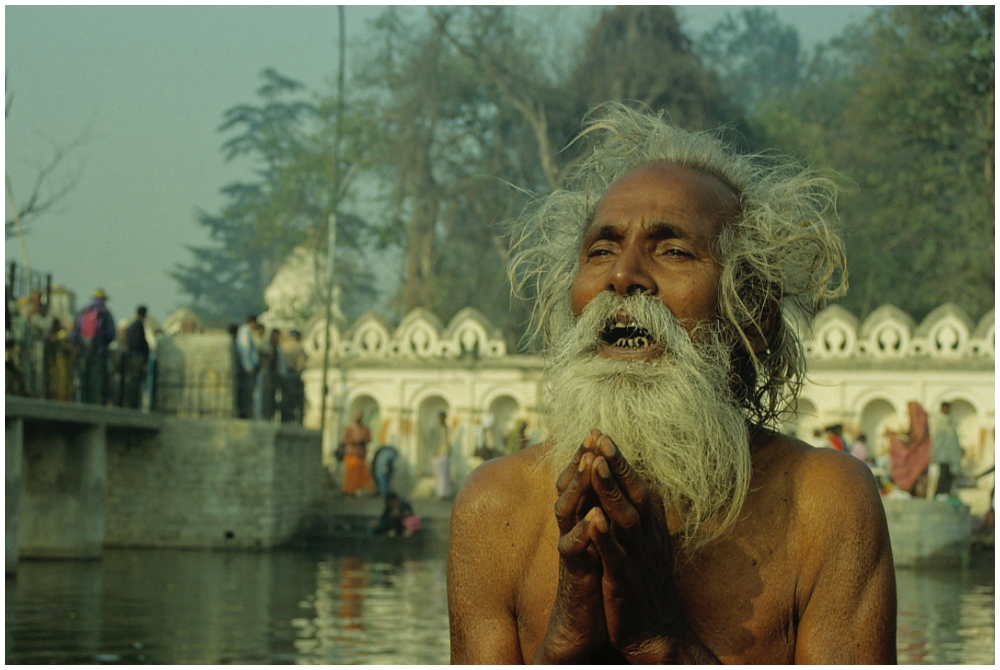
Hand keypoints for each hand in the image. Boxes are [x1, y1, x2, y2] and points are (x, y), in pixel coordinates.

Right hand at [536, 431, 613, 663]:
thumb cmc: (596, 584)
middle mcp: (571, 531)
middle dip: (580, 461)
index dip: (588, 458)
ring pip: (567, 512)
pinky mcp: (573, 574)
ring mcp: (570, 551)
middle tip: (591, 436)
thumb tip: (615, 492)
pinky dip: (583, 533)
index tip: (599, 432)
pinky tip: (595, 517)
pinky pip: (574, 550)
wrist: (585, 629)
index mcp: (581, 522)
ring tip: (589, 464)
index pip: (581, 483)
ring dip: (578, 488)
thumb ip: (604, 518)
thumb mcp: (603, 545)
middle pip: (569, 488)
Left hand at [586, 432, 687, 662]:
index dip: (621, 460)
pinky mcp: (624, 584)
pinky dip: (605, 539)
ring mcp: (637, 560)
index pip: (638, 486)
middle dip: (616, 464)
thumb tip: (626, 483)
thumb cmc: (645, 584)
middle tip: (599, 435)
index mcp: (651, 529)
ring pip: (625, 520)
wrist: (655, 634)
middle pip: (634, 494)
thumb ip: (636, 515)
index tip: (603, 434)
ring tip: (594, 464)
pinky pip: (615, 558)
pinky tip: (592, 520)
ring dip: (610, 491)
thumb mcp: (644, 544)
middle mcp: (648, 539)